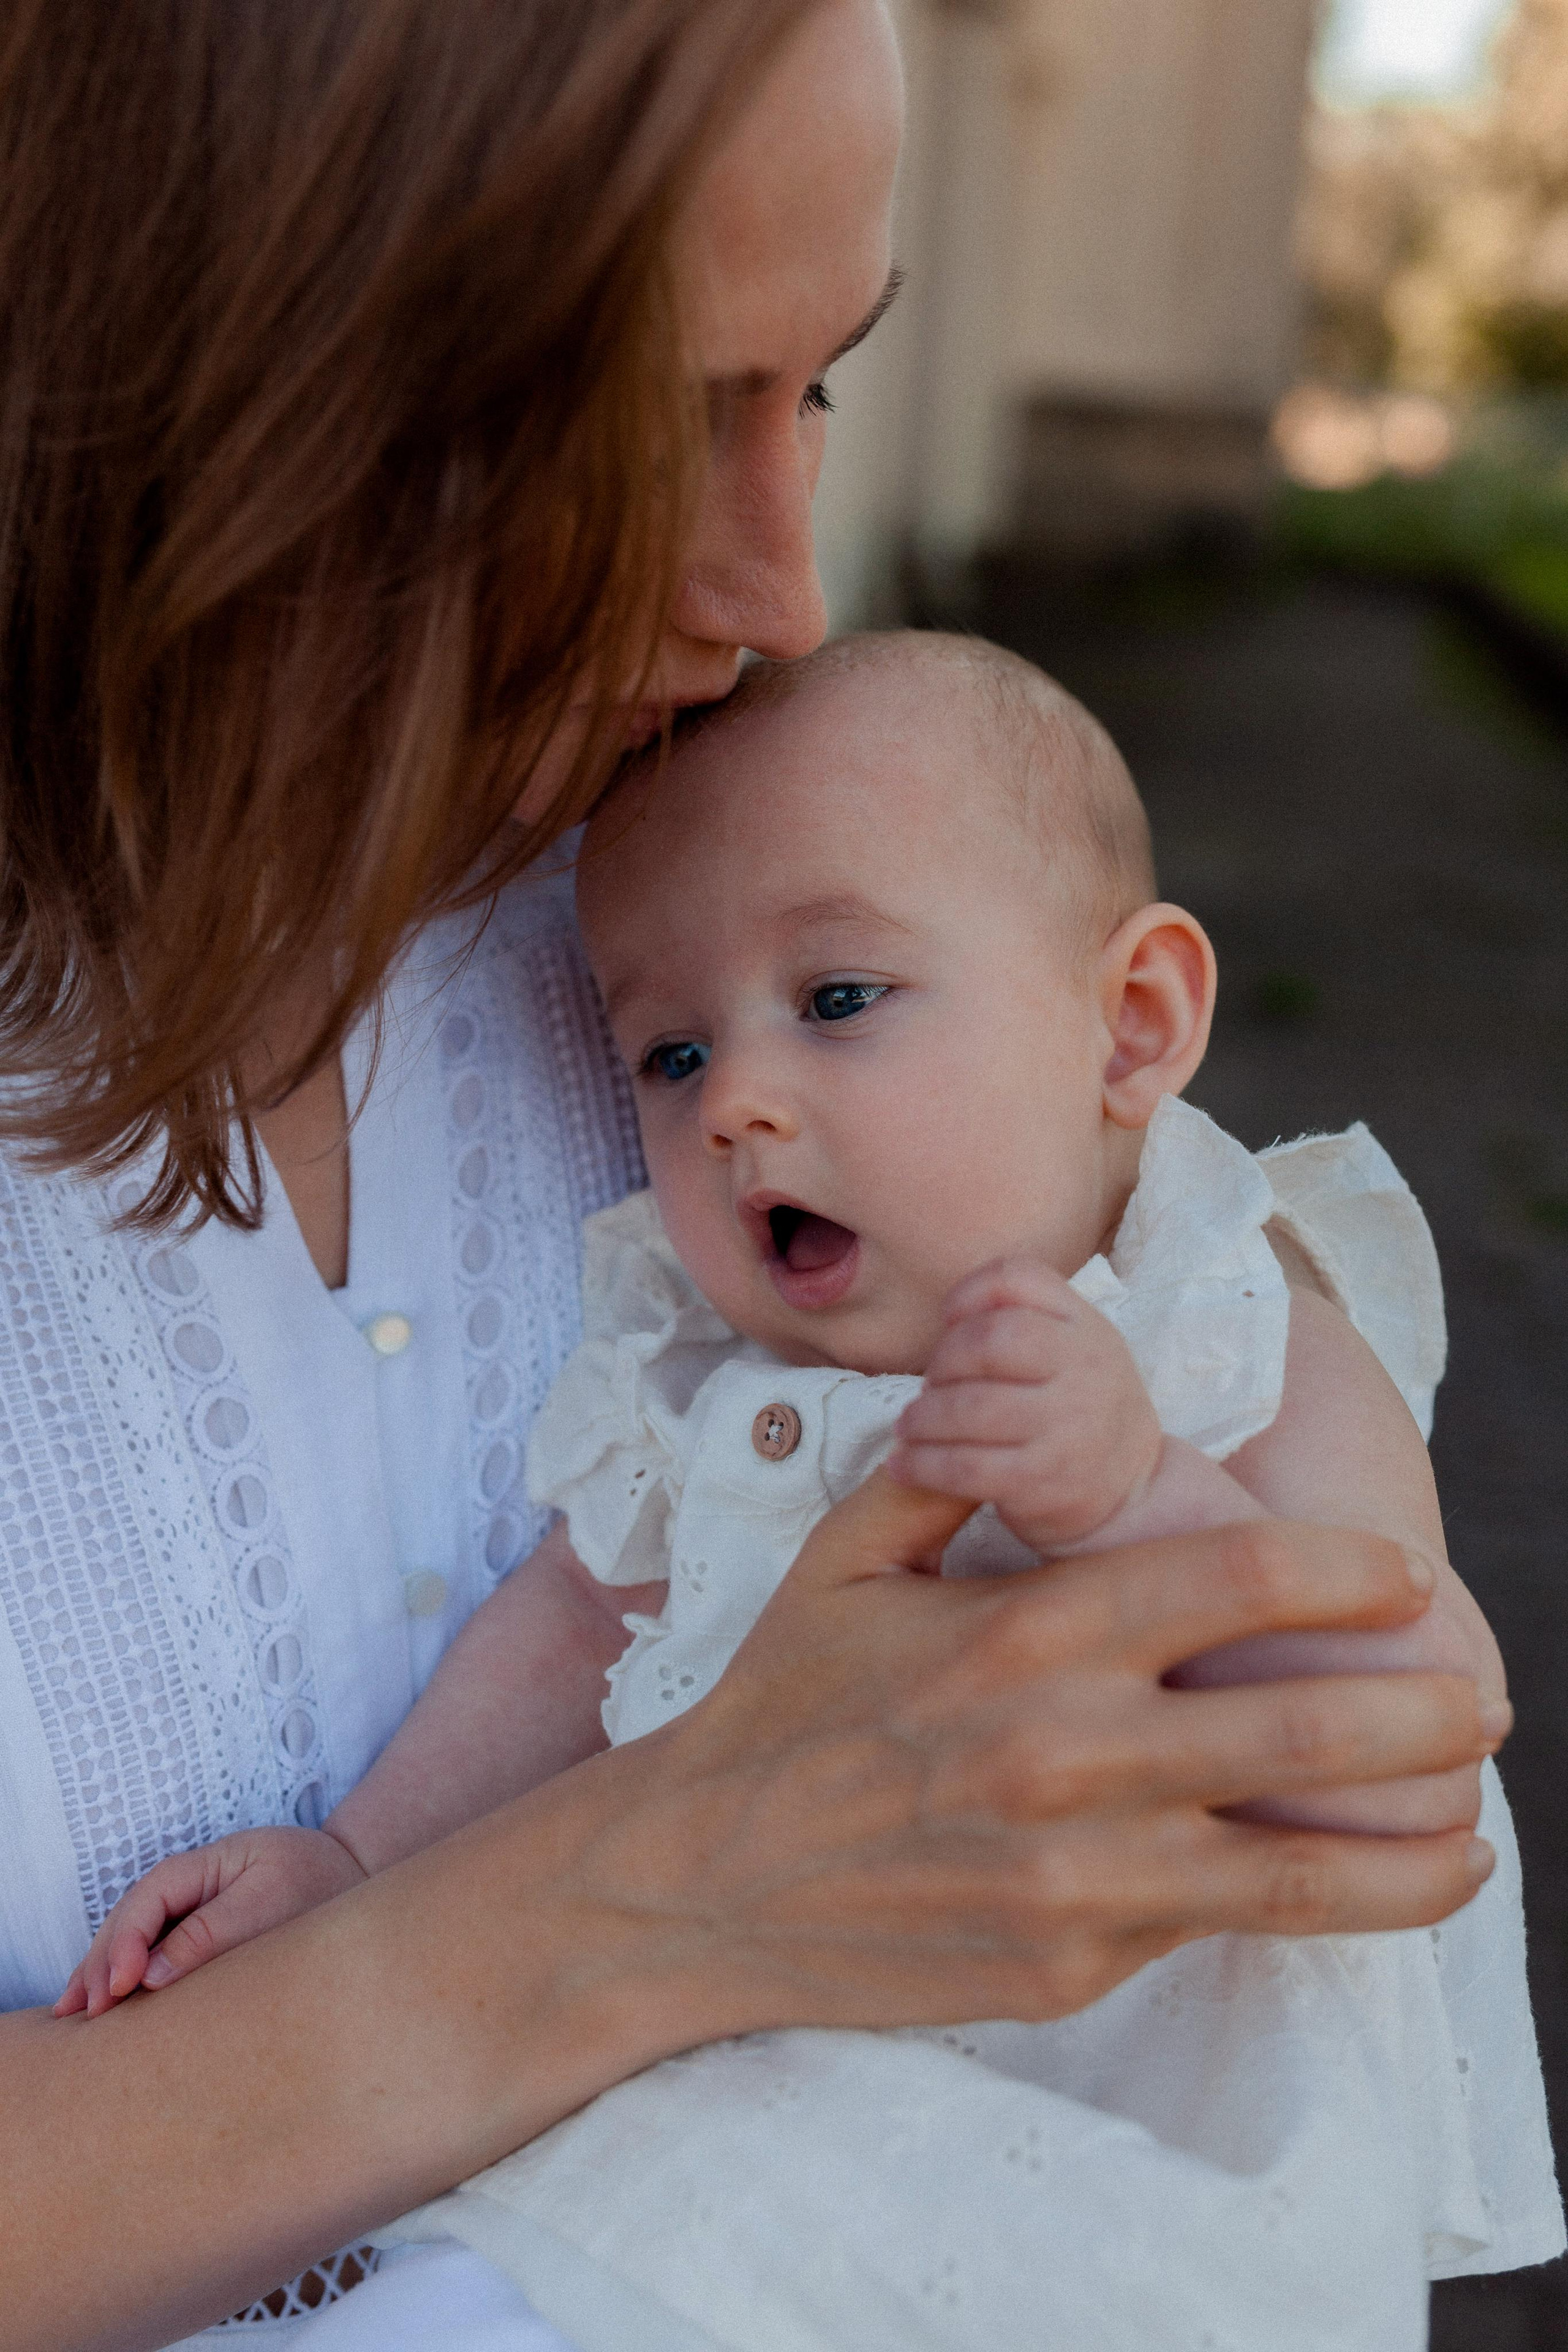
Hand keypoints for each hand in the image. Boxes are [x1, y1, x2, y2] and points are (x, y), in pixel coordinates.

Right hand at [53, 1826, 365, 2017]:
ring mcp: (192, 1908)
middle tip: (82, 2014)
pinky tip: (101, 2007)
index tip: (120, 1987)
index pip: (150, 1899)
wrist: (356, 1878)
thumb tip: (149, 1976)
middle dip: (100, 1963)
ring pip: (132, 1938)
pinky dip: (121, 1978)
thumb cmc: (320, 1886)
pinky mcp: (199, 1934)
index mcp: (208, 1863)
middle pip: (130, 1919)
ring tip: (70, 2016)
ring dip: (100, 1973)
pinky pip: (149, 1953)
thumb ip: (212, 1932)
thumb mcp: (271, 1900)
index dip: (126, 1941)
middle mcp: (191, 1884)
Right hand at [621, 1473, 1503, 2034]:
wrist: (694, 1881)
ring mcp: (1077, 1873)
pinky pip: (1206, 1925)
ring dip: (1412, 1849)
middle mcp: (1068, 1750)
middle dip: (1424, 1712)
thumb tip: (1009, 1374)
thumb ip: (947, 1466)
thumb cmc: (778, 1705)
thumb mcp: (845, 1557)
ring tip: (1475, 1835)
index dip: (1351, 1575)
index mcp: (1026, 1632)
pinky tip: (1357, 1896)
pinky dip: (1300, 1912)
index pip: (1239, 1580)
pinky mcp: (1071, 1964)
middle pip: (1305, 1723)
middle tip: (1486, 1701)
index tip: (1404, 1579)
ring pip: (1295, 1866)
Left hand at [886, 1256, 1160, 1549]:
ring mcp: (1066, 1427)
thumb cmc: (1083, 1410)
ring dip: (923, 1418)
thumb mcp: (1077, 1348)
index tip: (948, 1322)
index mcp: (1085, 1326)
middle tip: (929, 1387)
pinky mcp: (1044, 1481)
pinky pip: (966, 1467)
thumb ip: (1027, 1319)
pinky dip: (922, 1465)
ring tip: (909, 1426)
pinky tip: (902, 1466)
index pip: (1017, 1278)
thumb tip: (948, 1319)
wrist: (1132, 1492)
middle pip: (988, 1340)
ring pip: (970, 1407)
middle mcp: (1083, 1369)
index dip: (967, 1293)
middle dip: (942, 1362)